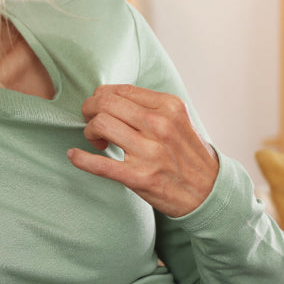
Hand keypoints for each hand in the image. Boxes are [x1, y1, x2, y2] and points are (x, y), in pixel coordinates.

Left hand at [68, 84, 218, 217]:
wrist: (209, 193)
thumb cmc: (187, 154)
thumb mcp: (178, 120)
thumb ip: (149, 106)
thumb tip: (111, 96)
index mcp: (169, 107)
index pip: (121, 90)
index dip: (101, 96)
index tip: (98, 106)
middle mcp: (160, 125)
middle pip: (106, 103)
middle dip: (89, 109)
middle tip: (89, 120)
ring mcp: (150, 152)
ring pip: (101, 125)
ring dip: (89, 131)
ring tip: (96, 140)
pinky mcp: (140, 177)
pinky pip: (100, 164)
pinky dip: (81, 159)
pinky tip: (74, 155)